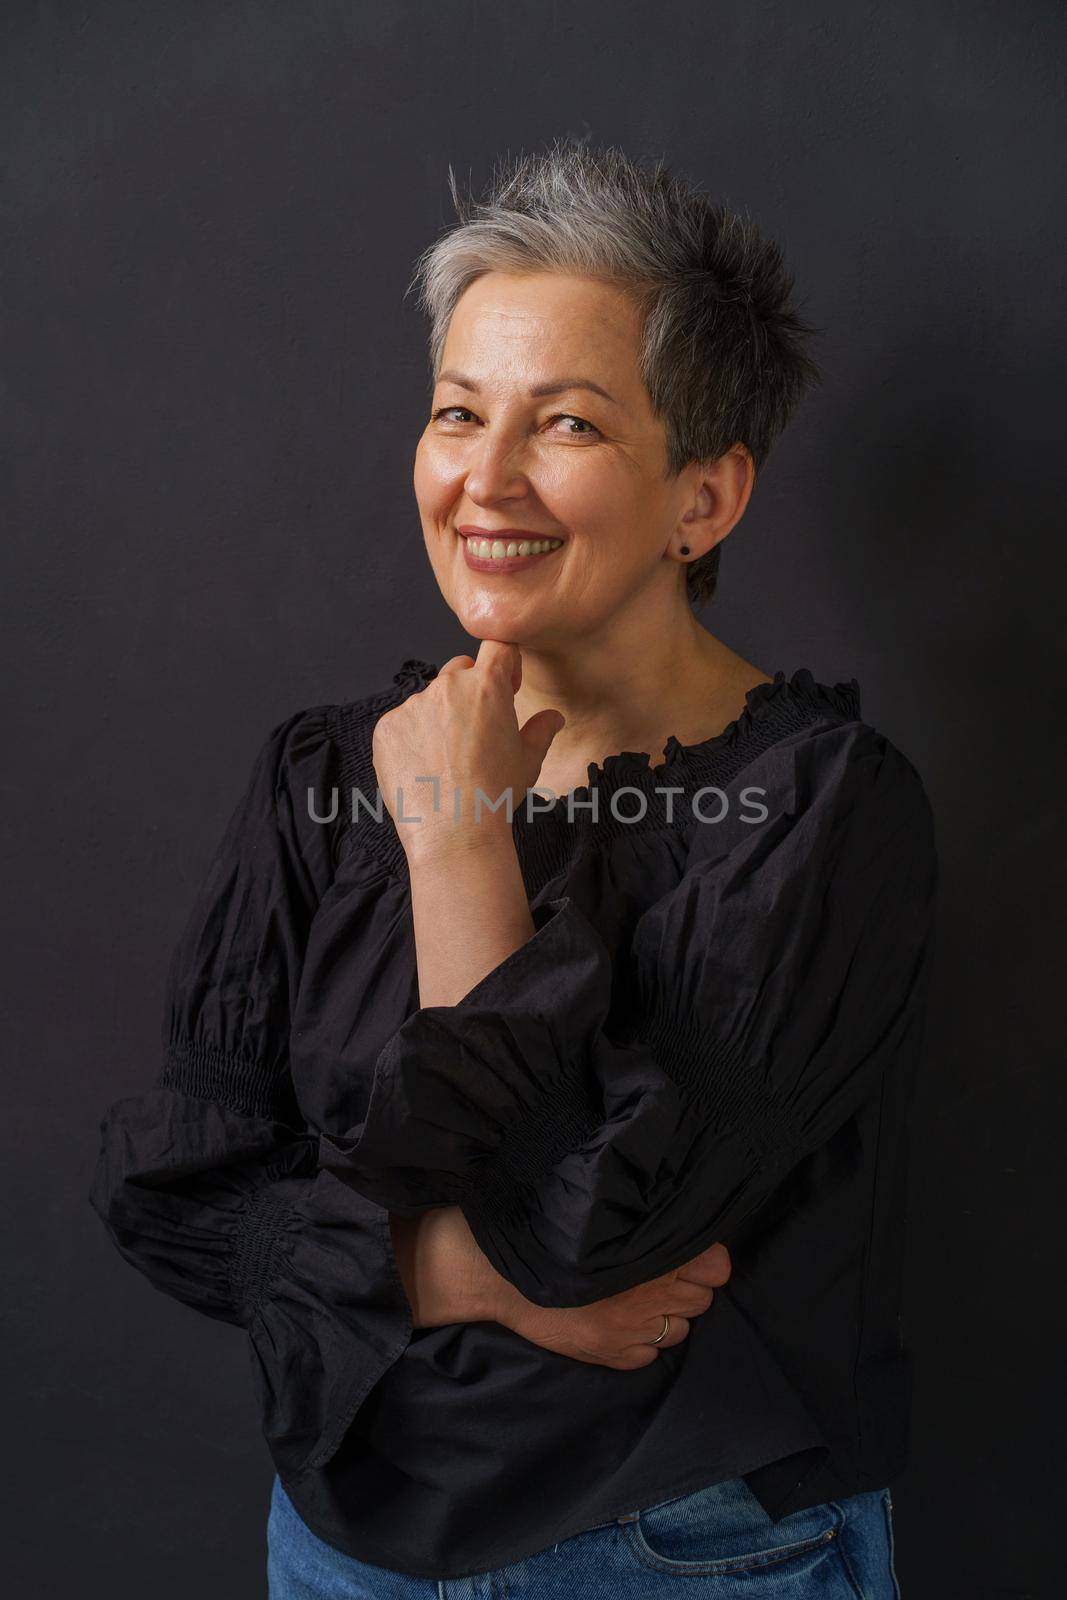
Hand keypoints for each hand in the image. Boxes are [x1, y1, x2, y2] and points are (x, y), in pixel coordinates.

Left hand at [371, 640, 564, 862]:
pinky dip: (411, 737)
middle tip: (476, 730)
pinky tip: (423, 768)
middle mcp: (447, 686)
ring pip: (429, 698)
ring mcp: (412, 705)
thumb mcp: (528, 761)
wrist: (453, 833)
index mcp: (487, 686)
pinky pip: (402, 722)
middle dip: (470, 689)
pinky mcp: (386, 727)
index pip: (498, 646)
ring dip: (439, 716)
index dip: (504, 662)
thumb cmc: (495, 795)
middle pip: (460, 669)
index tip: (506, 683)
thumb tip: (553, 718)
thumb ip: (541, 730)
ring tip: (447, 759)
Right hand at [495, 1241, 733, 1369]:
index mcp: (650, 1257)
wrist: (507, 1278)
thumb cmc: (555, 1244)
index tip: (694, 1258)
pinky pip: (650, 1356)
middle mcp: (648, 1295)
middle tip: (663, 1278)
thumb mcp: (604, 1227)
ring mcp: (632, 1329)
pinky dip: (643, 1344)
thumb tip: (684, 1237)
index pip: (715, 1266)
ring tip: (643, 1302)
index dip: (708, 1262)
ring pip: (682, 1330)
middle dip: (688, 1289)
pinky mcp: (614, 1354)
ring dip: (669, 1318)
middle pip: (702, 1299)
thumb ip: (645, 1232)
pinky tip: (623, 1326)